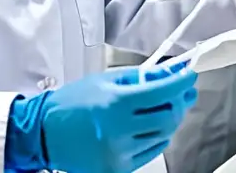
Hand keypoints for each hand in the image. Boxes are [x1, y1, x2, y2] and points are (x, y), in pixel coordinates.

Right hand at [38, 62, 197, 172]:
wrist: (46, 132)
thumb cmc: (72, 102)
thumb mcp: (105, 80)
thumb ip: (141, 77)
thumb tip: (170, 72)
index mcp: (115, 102)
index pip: (162, 92)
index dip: (181, 83)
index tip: (189, 77)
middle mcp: (119, 130)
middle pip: (169, 118)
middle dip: (180, 102)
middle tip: (182, 93)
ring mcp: (119, 153)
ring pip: (162, 136)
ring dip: (169, 120)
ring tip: (163, 108)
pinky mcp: (117, 169)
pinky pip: (150, 152)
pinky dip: (156, 137)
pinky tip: (149, 127)